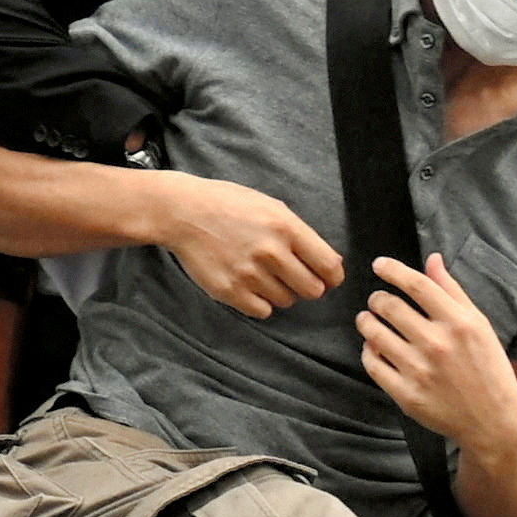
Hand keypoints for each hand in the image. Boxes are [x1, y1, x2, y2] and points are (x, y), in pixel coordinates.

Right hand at [152, 176, 344, 317]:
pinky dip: (260, 302)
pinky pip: (262, 311)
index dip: (333, 277)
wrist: (183, 213)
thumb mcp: (272, 207)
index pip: (329, 266)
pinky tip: (250, 285)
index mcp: (286, 227)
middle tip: (295, 277)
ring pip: (286, 301)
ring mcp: (249, 274)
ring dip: (281, 292)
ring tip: (264, 275)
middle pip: (312, 290)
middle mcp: (271, 252)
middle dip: (308, 286)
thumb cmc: (230, 205)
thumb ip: (301, 234)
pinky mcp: (229, 291)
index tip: (328, 278)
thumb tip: (329, 264)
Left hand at [352, 255, 516, 459]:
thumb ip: (452, 291)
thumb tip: (432, 259)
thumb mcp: (479, 325)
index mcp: (459, 323)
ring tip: (368, 319)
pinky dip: (368, 351)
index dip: (393, 270)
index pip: (416, 285)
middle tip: (376, 300)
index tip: (379, 265)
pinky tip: (374, 346)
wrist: (493, 420)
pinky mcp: (406, 394)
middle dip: (376, 298)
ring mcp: (419, 371)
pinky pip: (373, 364)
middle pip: (389, 306)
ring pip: (374, 333)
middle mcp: (437, 344)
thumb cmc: (488, 369)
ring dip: (366, 321)